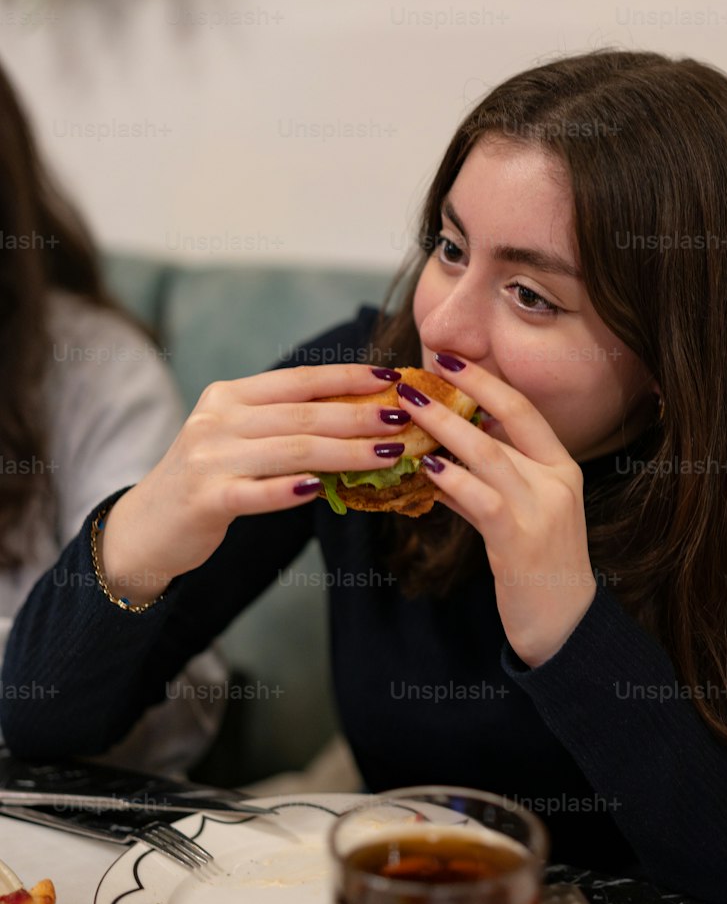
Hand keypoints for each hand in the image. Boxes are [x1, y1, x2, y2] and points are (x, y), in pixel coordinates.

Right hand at [101, 364, 411, 602]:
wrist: (145, 527)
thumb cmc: (207, 480)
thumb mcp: (238, 440)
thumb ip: (284, 427)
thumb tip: (359, 420)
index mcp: (228, 396)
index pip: (298, 380)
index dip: (346, 377)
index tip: (390, 376)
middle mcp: (217, 420)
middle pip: (303, 415)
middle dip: (360, 415)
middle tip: (404, 417)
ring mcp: (209, 459)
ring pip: (292, 451)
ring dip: (347, 452)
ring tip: (389, 454)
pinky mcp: (206, 499)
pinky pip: (258, 492)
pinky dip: (291, 489)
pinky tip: (323, 489)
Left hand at [398, 356, 596, 666]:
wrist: (564, 626)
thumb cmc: (537, 570)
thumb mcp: (514, 518)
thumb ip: (480, 487)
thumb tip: (435, 460)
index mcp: (561, 468)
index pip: (523, 410)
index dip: (486, 381)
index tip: (449, 361)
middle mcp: (558, 481)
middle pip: (509, 418)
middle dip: (462, 391)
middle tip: (417, 375)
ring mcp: (543, 510)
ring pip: (491, 453)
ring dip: (446, 427)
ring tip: (410, 410)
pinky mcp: (521, 542)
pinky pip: (482, 499)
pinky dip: (452, 479)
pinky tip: (425, 467)